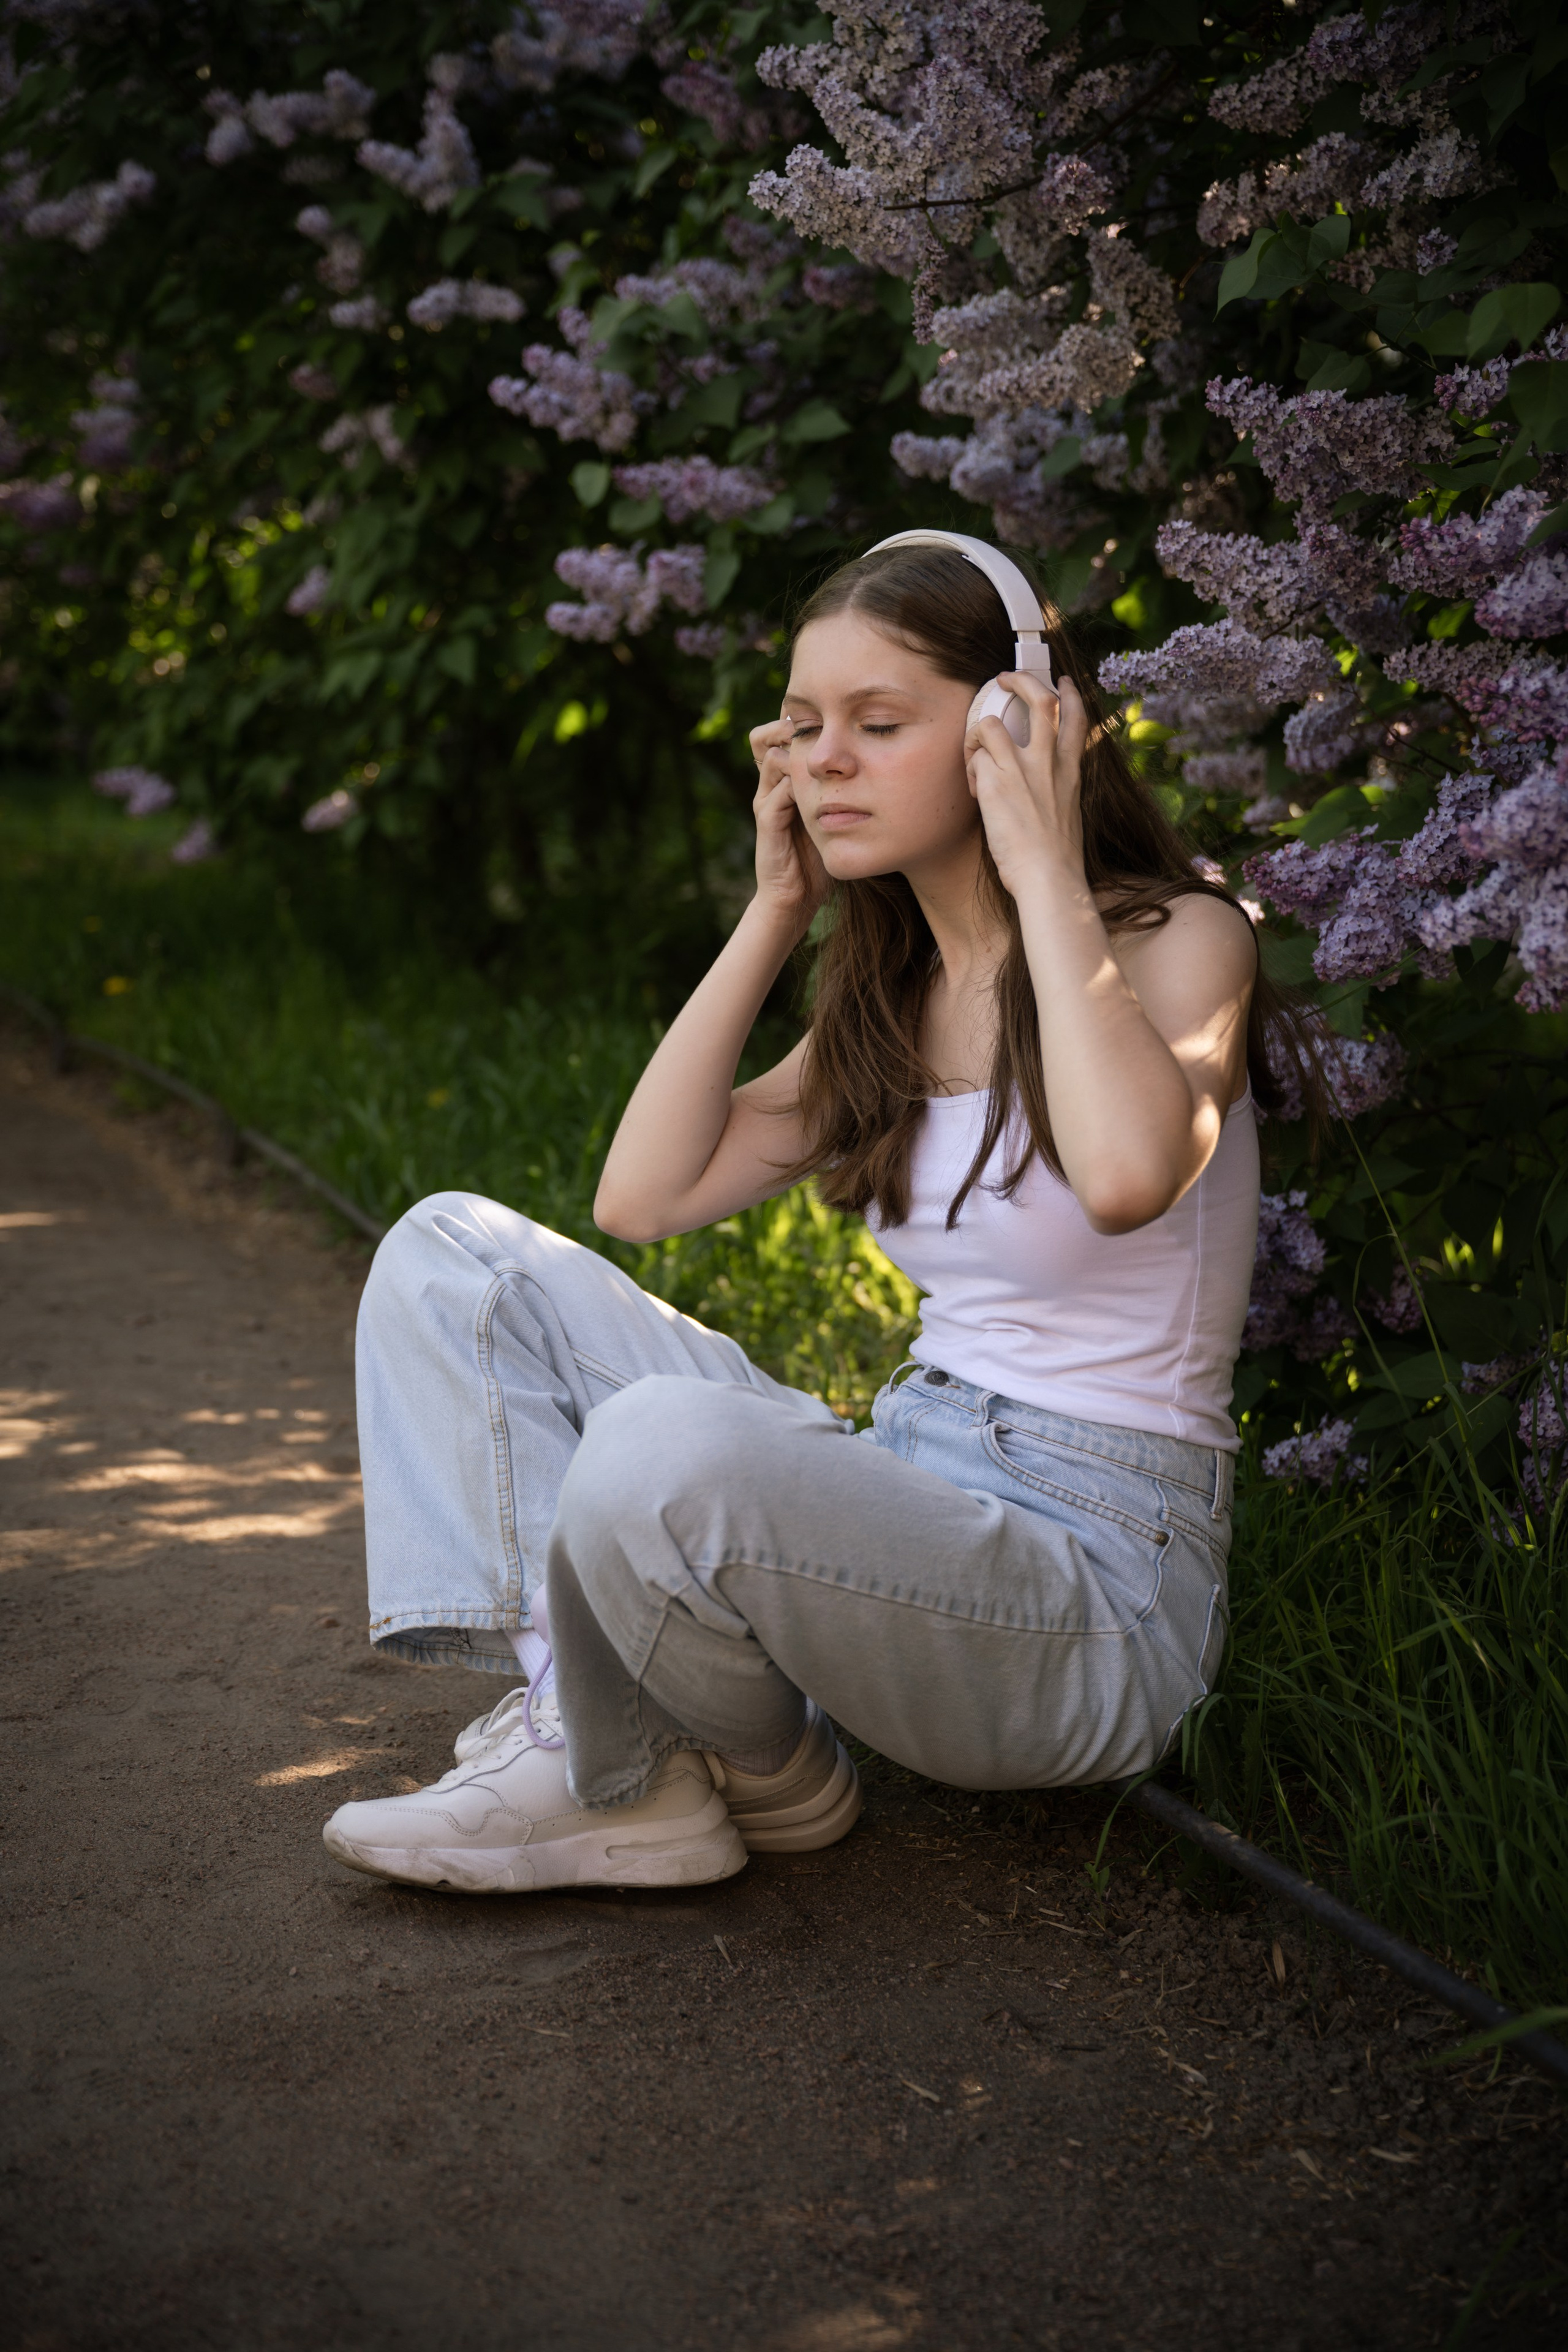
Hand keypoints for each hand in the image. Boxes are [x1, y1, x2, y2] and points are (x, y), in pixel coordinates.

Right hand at [747, 712, 830, 934]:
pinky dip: (796, 783)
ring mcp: (766, 802)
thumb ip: (846, 790)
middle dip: (790, 723)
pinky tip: (820, 782)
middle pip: (765, 736)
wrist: (795, 897)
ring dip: (793, 747)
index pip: (782, 736)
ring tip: (820, 743)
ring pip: (769, 757)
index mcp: (785, 780)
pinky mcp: (766, 822)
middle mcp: (772, 786)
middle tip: (822, 718)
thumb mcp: (836, 815)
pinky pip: (777, 794)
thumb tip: (880, 764)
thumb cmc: (819, 855)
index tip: (833, 712)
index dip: (801, 720)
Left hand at [963, 671, 1089, 900]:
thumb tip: (1042, 785)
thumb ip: (1058, 789)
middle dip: (1021, 680)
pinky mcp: (995, 782)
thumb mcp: (1069, 813)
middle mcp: (1049, 762)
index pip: (1077, 716)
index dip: (1069, 693)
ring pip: (992, 723)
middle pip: (1040, 699)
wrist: (1049, 877)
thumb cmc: (1056, 858)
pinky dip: (971, 771)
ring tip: (976, 753)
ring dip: (978, 734)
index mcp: (1071, 770)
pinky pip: (975, 759)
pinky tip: (977, 794)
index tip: (1062, 681)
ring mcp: (1021, 769)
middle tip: (1004, 679)